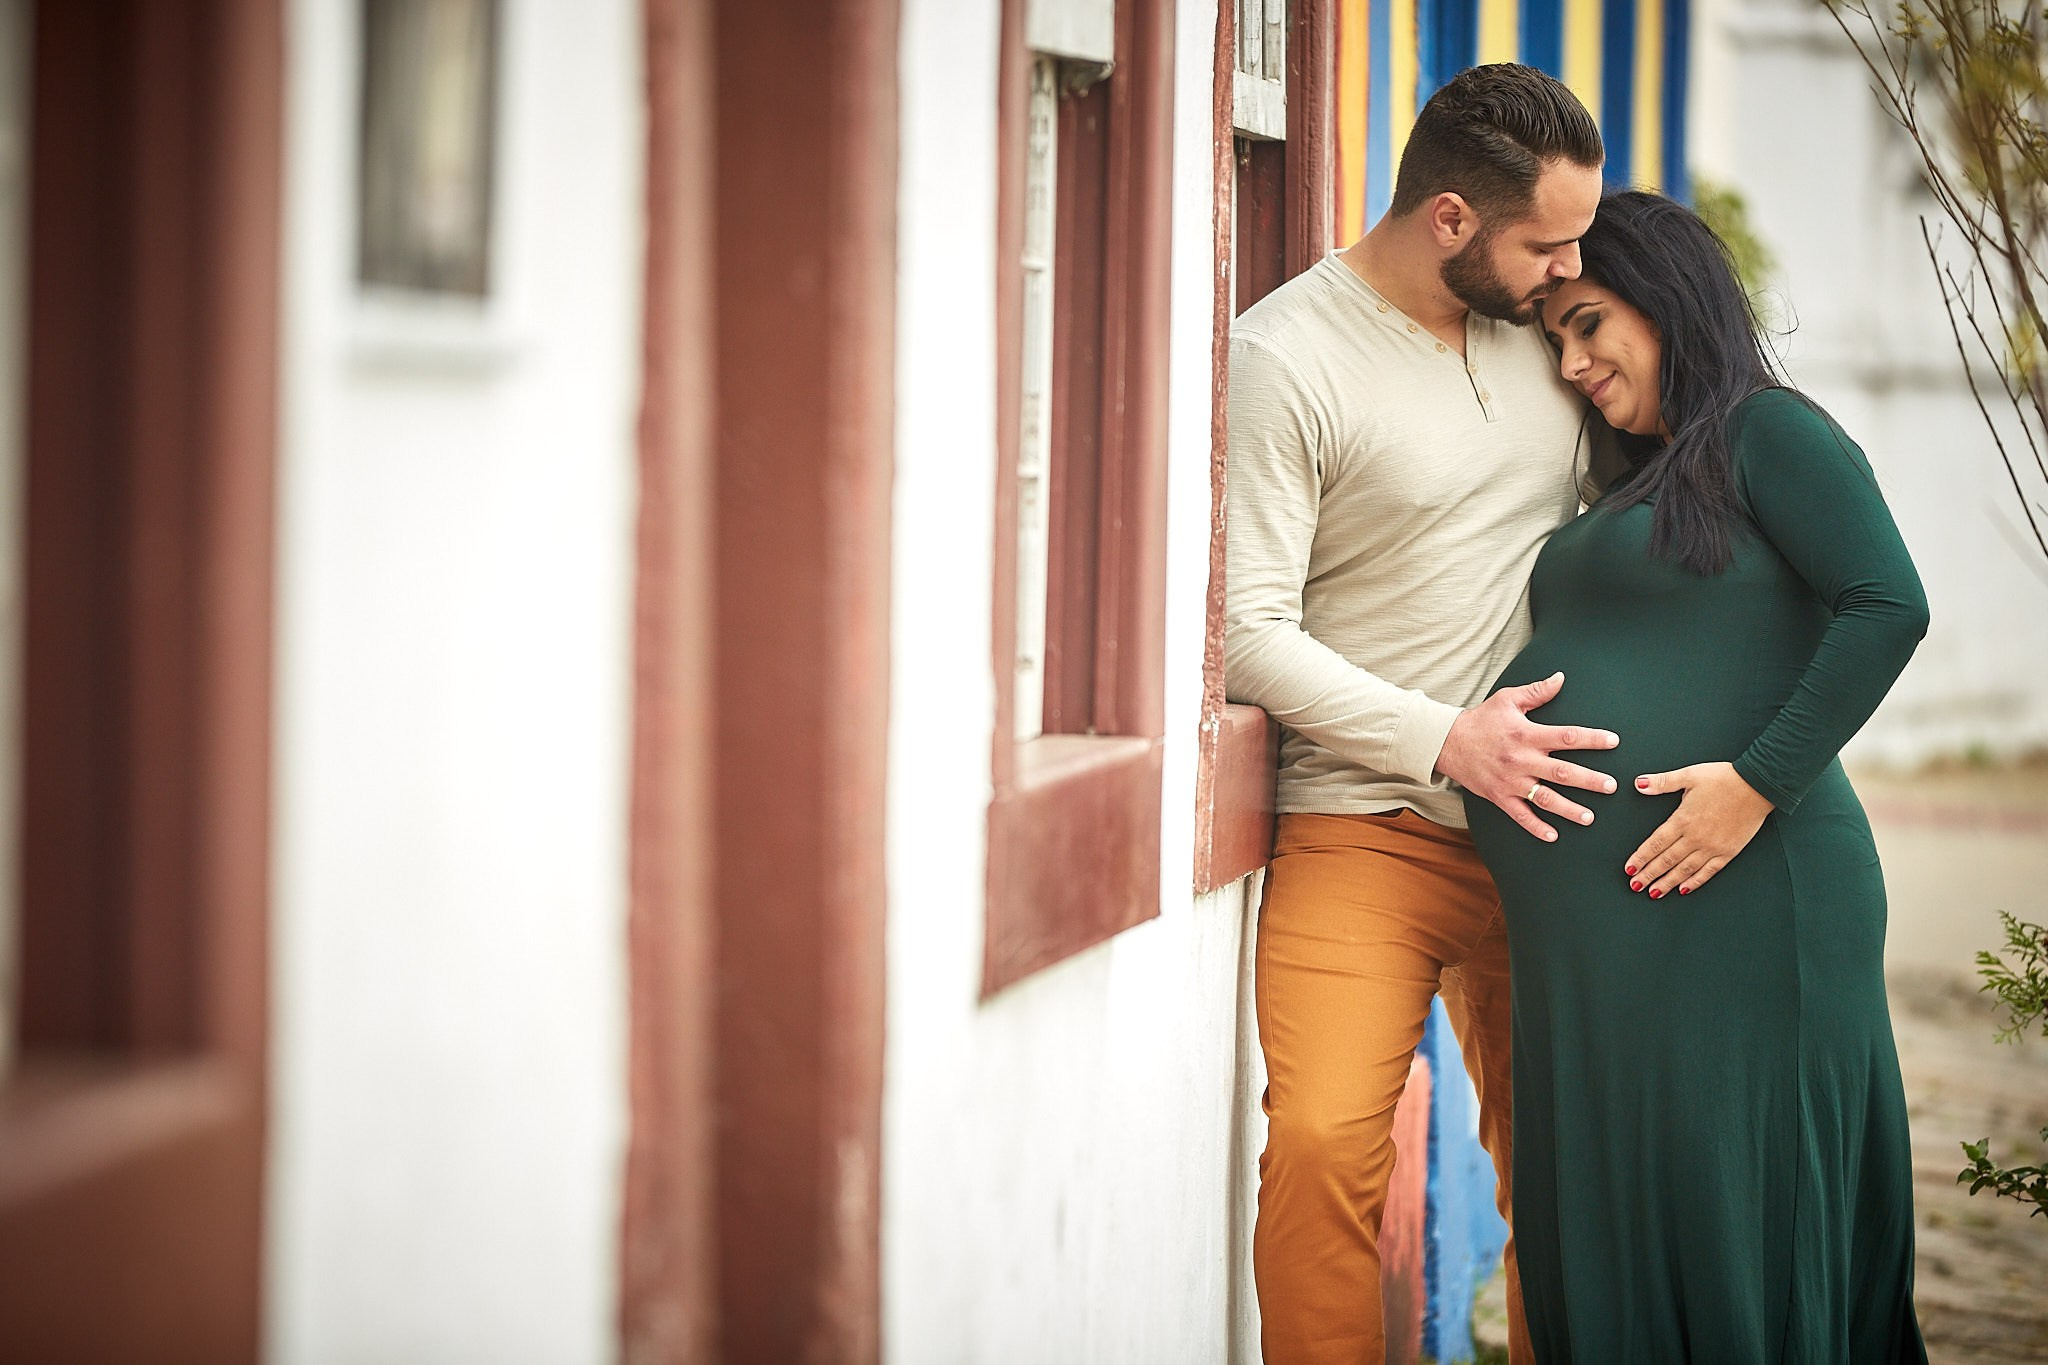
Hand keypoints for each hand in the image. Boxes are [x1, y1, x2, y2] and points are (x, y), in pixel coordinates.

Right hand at [1435, 672, 1620, 841]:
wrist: (1448, 742)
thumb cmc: (1481, 719)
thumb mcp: (1507, 699)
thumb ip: (1536, 692)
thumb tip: (1561, 678)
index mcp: (1527, 735)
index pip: (1567, 736)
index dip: (1592, 739)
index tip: (1613, 741)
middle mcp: (1522, 760)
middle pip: (1562, 772)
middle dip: (1589, 780)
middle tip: (1611, 786)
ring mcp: (1511, 781)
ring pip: (1545, 798)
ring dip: (1569, 809)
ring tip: (1590, 817)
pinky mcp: (1499, 796)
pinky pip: (1520, 815)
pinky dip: (1536, 827)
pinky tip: (1554, 836)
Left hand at [1625, 762, 1773, 897]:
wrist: (1758, 785)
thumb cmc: (1724, 779)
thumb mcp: (1690, 775)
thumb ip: (1662, 782)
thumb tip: (1639, 784)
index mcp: (1683, 819)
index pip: (1656, 843)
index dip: (1641, 857)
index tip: (1629, 869)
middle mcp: (1696, 837)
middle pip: (1667, 860)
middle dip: (1648, 874)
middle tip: (1635, 886)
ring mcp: (1713, 847)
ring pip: (1685, 870)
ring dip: (1668, 882)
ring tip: (1654, 893)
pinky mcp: (1728, 852)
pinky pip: (1708, 871)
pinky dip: (1695, 881)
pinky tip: (1684, 889)